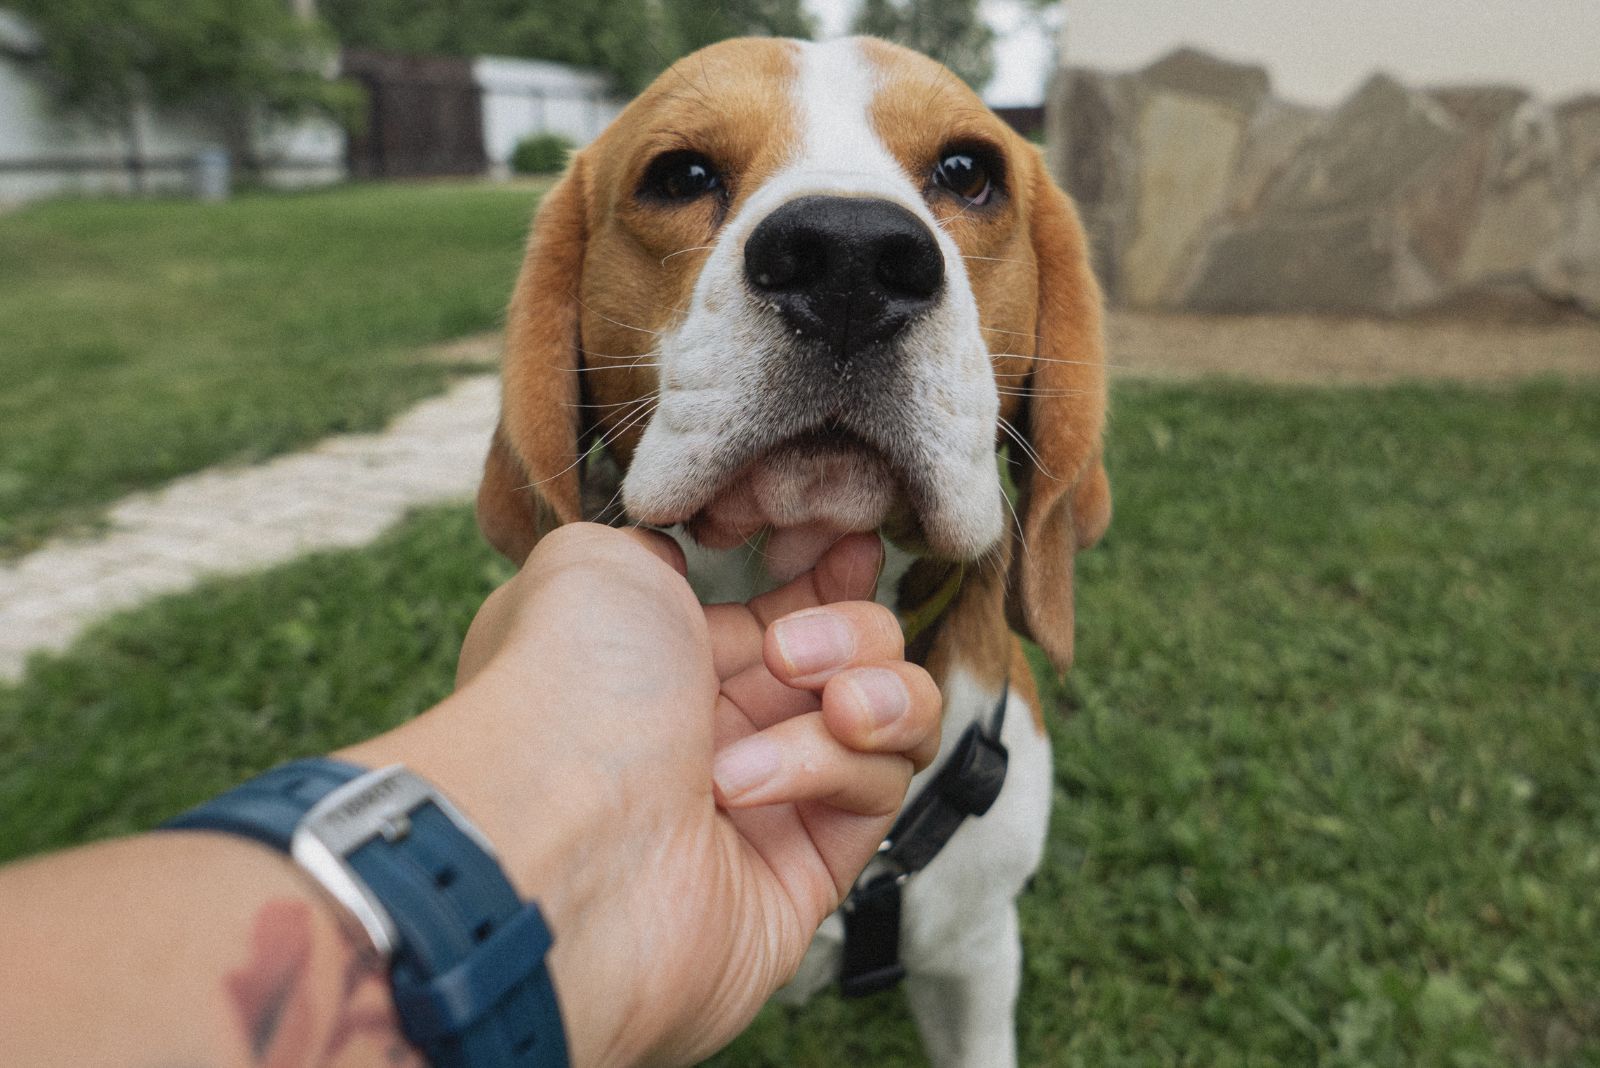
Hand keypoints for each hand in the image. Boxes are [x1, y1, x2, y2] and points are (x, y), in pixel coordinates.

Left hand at [344, 523, 941, 1065]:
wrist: (552, 835)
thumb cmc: (562, 689)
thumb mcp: (589, 564)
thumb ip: (653, 542)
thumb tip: (681, 555)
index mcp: (666, 659)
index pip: (786, 607)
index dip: (832, 573)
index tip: (854, 547)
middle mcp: (718, 729)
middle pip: (854, 655)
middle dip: (850, 630)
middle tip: (789, 650)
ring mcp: (768, 800)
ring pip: (889, 721)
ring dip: (874, 692)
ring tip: (833, 706)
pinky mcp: (807, 869)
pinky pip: (877, 791)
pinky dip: (833, 767)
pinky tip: (753, 781)